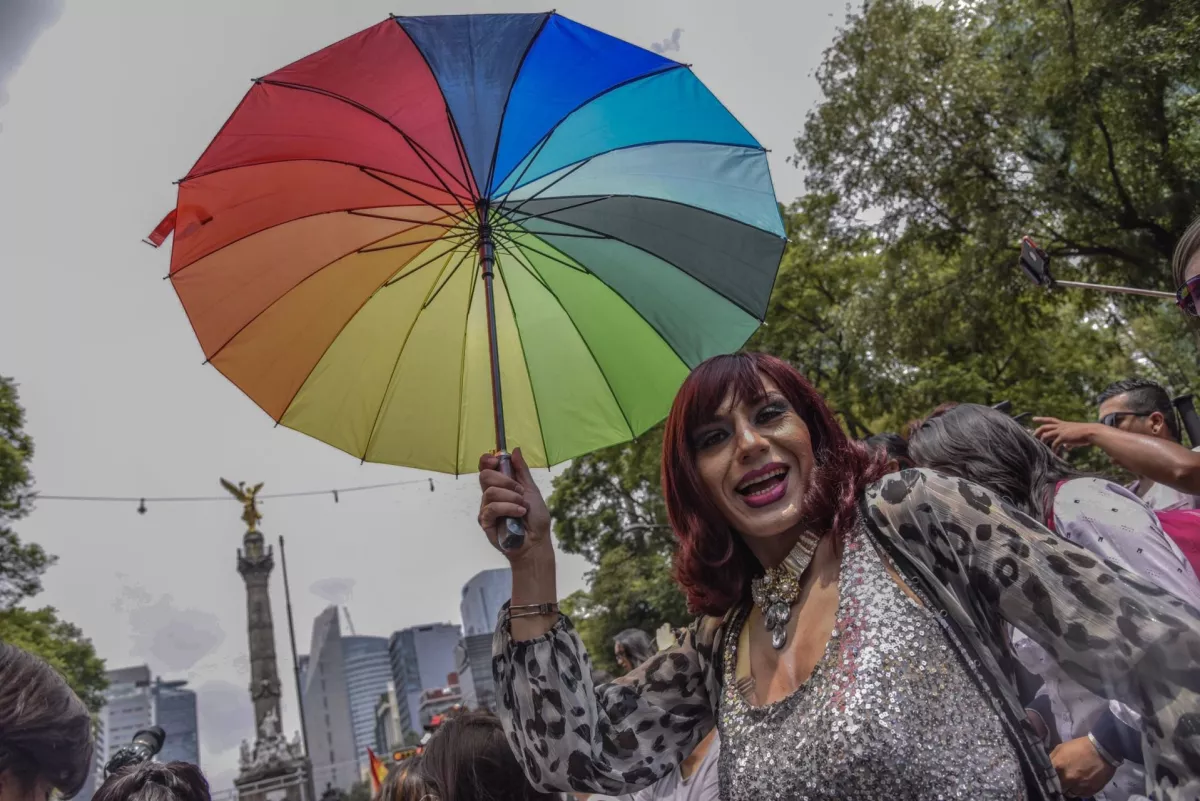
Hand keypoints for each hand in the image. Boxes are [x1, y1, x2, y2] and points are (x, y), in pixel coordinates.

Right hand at [478, 447, 551, 563]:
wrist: (536, 541)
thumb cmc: (535, 518)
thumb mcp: (531, 490)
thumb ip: (521, 471)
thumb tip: (515, 450)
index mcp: (501, 485)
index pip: (486, 468)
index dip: (487, 460)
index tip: (496, 460)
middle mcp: (491, 495)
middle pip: (485, 476)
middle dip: (505, 480)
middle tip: (519, 491)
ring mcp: (487, 508)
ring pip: (490, 492)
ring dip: (511, 497)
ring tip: (522, 507)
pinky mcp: (485, 522)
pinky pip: (491, 508)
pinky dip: (508, 508)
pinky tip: (519, 514)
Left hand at [1033, 417, 1100, 451]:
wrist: (1092, 432)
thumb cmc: (1086, 434)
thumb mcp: (1075, 435)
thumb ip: (1068, 441)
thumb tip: (1066, 447)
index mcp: (1064, 424)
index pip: (1050, 420)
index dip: (1041, 419)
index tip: (1033, 418)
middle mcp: (1061, 426)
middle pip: (1044, 427)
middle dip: (1037, 431)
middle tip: (1032, 436)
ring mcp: (1061, 431)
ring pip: (1046, 435)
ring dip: (1042, 441)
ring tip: (1040, 448)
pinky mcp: (1063, 437)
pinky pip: (1054, 444)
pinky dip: (1053, 450)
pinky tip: (1054, 455)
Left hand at [1051, 736, 1115, 797]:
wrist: (1102, 750)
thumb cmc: (1080, 746)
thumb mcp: (1061, 747)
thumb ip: (1052, 758)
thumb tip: (1046, 765)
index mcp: (1058, 766)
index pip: (1047, 777)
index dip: (1048, 778)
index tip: (1049, 777)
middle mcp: (1067, 779)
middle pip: (1058, 787)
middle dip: (1058, 784)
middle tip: (1061, 780)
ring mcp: (1079, 786)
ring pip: (1069, 793)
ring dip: (1069, 789)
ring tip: (1072, 783)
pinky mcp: (1090, 791)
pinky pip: (1080, 795)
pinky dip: (1079, 791)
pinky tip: (1080, 785)